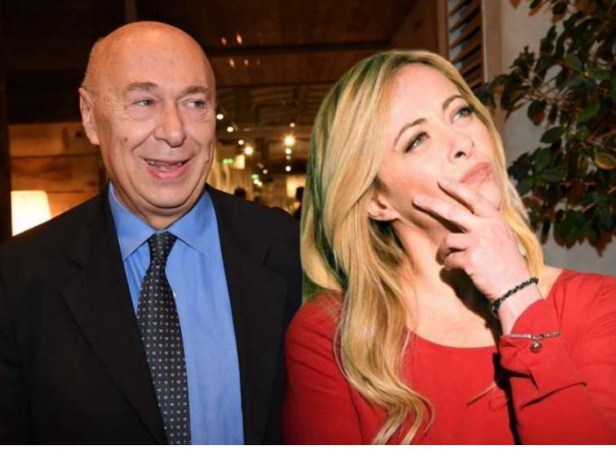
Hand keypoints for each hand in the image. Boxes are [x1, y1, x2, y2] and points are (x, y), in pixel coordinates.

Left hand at [412, 179, 531, 301]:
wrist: (515, 287)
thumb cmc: (508, 263)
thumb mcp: (504, 236)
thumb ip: (488, 224)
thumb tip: (471, 215)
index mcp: (495, 220)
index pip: (473, 198)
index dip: (456, 188)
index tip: (441, 181)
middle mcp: (486, 227)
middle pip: (452, 211)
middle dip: (431, 204)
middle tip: (416, 199)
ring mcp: (478, 242)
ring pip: (447, 240)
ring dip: (443, 251)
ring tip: (447, 258)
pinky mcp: (470, 259)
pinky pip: (450, 259)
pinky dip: (449, 265)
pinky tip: (456, 269)